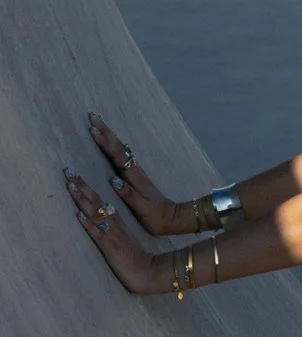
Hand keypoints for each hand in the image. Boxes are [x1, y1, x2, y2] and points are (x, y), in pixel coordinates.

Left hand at [66, 170, 166, 293]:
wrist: (150, 274)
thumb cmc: (137, 261)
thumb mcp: (124, 241)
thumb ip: (114, 231)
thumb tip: (101, 220)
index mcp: (118, 223)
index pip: (101, 201)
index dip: (87, 188)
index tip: (76, 176)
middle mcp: (114, 226)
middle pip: (97, 202)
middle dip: (82, 186)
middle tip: (69, 171)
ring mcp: (112, 236)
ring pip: (96, 214)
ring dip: (82, 200)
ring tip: (71, 185)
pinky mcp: (111, 249)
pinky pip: (99, 234)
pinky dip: (89, 225)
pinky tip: (79, 215)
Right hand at [87, 111, 186, 236]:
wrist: (175, 219)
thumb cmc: (157, 217)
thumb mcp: (144, 209)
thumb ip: (129, 195)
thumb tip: (114, 180)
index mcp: (135, 178)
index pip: (118, 156)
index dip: (106, 144)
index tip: (93, 130)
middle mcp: (137, 172)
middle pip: (120, 147)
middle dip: (106, 132)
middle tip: (92, 117)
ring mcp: (138, 173)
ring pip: (122, 149)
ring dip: (110, 136)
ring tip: (99, 125)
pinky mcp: (138, 176)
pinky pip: (123, 156)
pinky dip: (115, 146)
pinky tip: (112, 144)